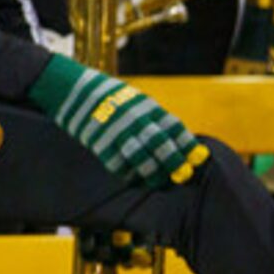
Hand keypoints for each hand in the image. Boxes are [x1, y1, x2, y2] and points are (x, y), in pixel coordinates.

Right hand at [32, 55, 205, 185]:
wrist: (75, 91)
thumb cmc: (111, 97)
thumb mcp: (138, 101)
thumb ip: (155, 120)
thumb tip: (176, 142)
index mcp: (147, 107)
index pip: (175, 128)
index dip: (188, 145)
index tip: (198, 158)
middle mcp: (135, 120)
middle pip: (162, 146)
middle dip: (175, 163)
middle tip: (182, 175)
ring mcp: (117, 133)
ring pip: (142, 160)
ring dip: (154, 174)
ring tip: (159, 182)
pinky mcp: (100, 145)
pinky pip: (120, 166)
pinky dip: (130, 176)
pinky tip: (135, 178)